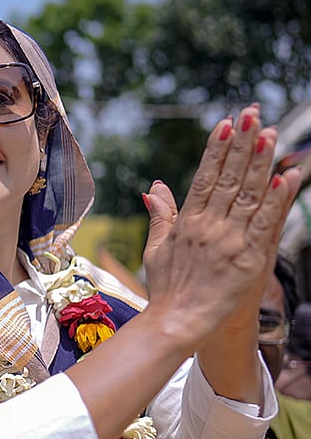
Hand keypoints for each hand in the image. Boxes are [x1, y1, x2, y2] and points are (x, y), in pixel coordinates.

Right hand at [141, 105, 300, 349]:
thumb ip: (161, 215)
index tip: (226, 123)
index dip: (217, 148)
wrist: (176, 324)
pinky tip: (286, 177)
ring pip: (250, 195)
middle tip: (252, 114)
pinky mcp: (248, 260)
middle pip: (229, 178)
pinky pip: (266, 225)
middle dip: (242, 144)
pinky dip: (277, 201)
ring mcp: (229, 242)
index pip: (205, 177)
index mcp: (187, 223)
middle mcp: (208, 227)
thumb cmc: (166, 290)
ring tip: (270, 133)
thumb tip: (153, 187)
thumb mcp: (157, 249)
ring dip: (261, 162)